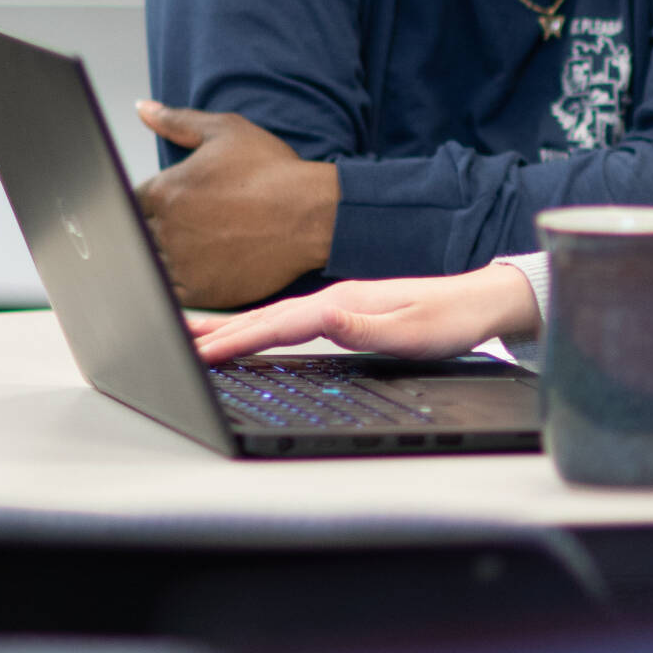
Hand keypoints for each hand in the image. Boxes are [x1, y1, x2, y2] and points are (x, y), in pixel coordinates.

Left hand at [135, 101, 340, 310]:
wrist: (312, 214)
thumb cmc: (274, 172)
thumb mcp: (226, 132)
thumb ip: (177, 121)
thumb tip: (143, 109)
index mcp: (164, 190)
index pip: (130, 204)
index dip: (148, 206)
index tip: (169, 208)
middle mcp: (166, 228)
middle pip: (139, 236)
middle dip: (156, 232)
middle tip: (192, 229)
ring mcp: (182, 263)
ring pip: (152, 266)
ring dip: (166, 260)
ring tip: (199, 250)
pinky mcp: (200, 291)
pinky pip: (170, 294)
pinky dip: (179, 286)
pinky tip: (203, 271)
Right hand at [193, 261, 541, 366]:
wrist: (479, 300)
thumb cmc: (450, 320)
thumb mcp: (413, 333)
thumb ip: (366, 329)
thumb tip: (325, 320)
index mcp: (343, 304)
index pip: (279, 325)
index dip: (238, 341)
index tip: (202, 353)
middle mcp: (334, 300)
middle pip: (264, 317)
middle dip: (218, 332)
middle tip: (173, 340)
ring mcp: (336, 303)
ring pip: (271, 316)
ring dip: (229, 326)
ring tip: (190, 332)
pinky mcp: (341, 310)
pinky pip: (286, 319)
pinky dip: (256, 324)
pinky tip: (244, 331)